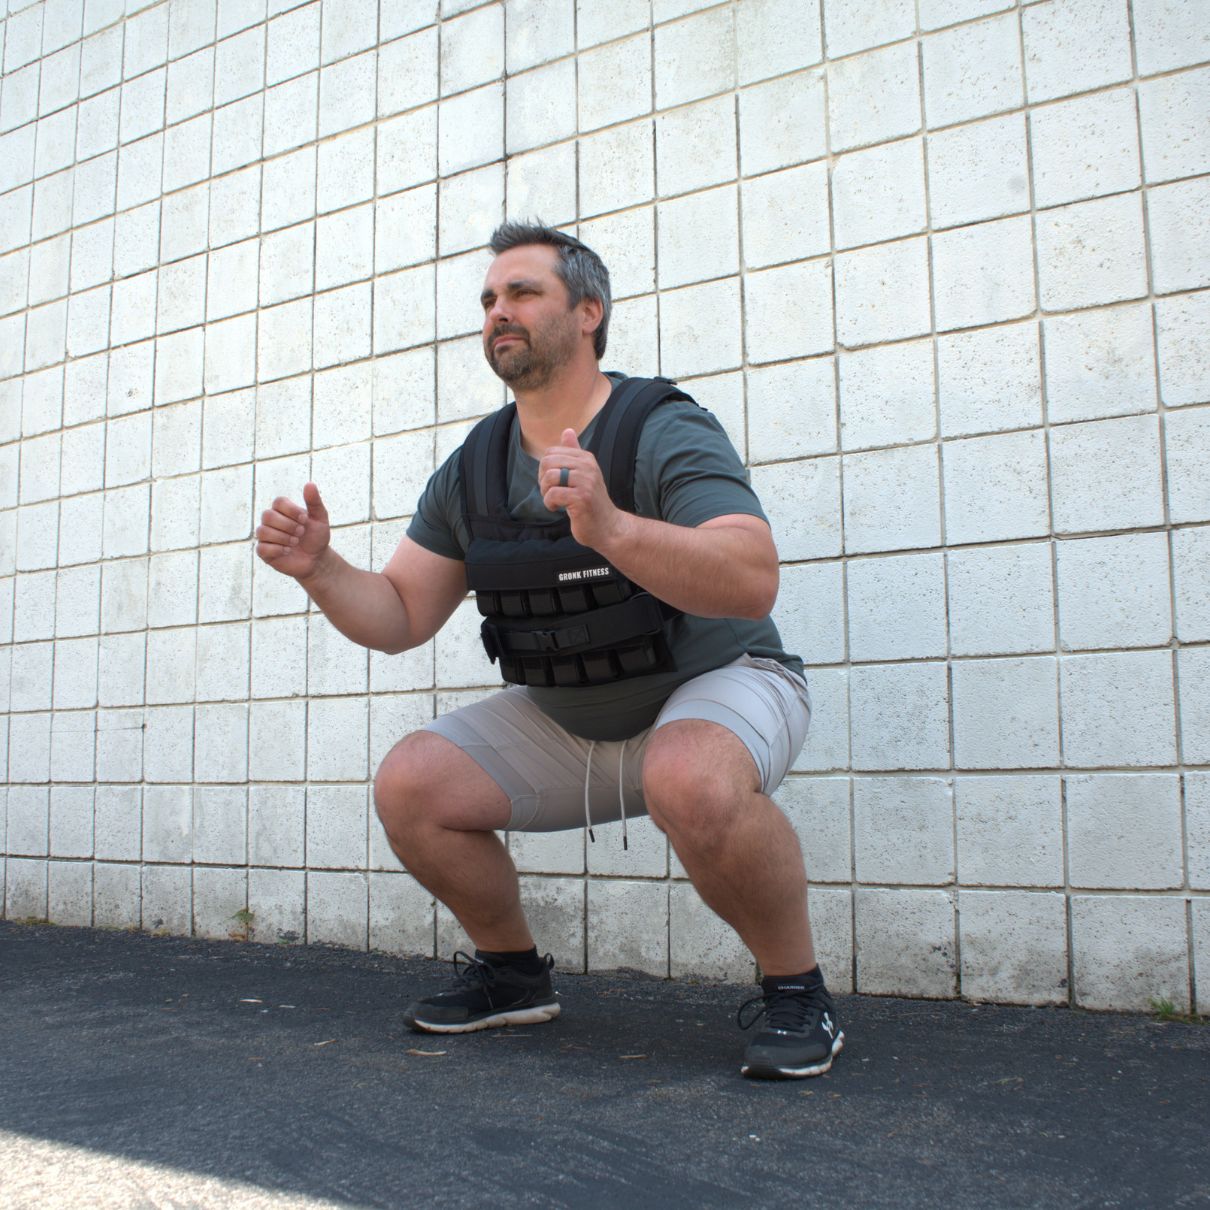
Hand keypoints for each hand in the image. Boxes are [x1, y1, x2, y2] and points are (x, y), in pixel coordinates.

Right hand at [255, 482, 330, 580]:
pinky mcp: (264, 552)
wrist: (316, 559)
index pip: (278, 502)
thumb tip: (309, 484)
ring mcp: (266, 536)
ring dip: (283, 537)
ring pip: (262, 531)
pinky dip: (277, 549)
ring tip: (295, 542)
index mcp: (282, 510)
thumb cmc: (316, 537)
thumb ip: (314, 502)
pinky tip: (288, 551)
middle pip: (267, 515)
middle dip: (288, 525)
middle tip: (301, 533)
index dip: (291, 510)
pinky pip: (262, 547)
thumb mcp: (320, 519)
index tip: (305, 519)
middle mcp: (271, 521)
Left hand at [538, 429, 624, 550]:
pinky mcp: (582, 498)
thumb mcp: (583, 474)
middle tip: (551, 492)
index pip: (551, 453)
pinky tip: (557, 509)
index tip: (553, 483)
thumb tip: (567, 430)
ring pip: (549, 477)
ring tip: (554, 501)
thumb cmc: (591, 502)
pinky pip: (553, 494)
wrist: (607, 527)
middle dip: (542, 480)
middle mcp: (588, 467)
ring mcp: (586, 482)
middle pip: (547, 463)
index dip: (545, 469)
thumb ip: (574, 453)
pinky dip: (549, 503)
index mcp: (586, 458)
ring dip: (545, 492)